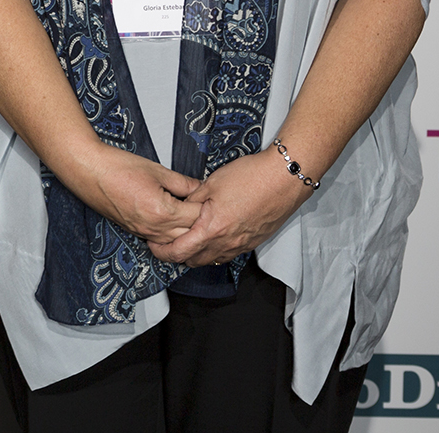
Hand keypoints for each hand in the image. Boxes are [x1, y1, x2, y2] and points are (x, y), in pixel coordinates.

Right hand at [63, 141, 203, 247]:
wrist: (89, 171)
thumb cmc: (117, 167)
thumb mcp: (157, 170)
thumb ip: (183, 183)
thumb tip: (200, 188)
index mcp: (162, 212)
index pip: (197, 217)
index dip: (209, 208)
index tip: (216, 200)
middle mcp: (153, 228)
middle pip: (190, 235)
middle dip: (202, 224)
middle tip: (212, 212)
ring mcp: (143, 233)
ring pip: (176, 243)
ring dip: (187, 233)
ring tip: (196, 220)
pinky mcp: (135, 231)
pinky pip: (161, 241)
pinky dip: (172, 235)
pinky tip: (176, 224)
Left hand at [148, 149, 312, 266]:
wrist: (284, 178)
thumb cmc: (252, 178)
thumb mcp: (210, 184)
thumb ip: (192, 200)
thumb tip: (181, 207)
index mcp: (212, 229)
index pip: (179, 252)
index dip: (162, 252)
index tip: (154, 246)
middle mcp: (227, 243)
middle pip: (194, 261)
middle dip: (177, 255)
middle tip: (167, 243)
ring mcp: (242, 244)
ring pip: (212, 259)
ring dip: (197, 253)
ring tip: (188, 239)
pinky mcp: (254, 242)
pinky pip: (229, 253)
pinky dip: (216, 249)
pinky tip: (213, 236)